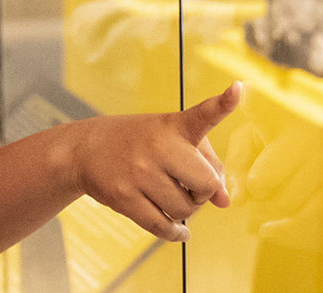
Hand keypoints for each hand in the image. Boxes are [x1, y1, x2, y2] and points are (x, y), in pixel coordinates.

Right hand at [65, 83, 243, 241]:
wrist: (85, 149)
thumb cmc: (140, 143)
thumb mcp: (172, 139)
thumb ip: (208, 165)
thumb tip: (225, 202)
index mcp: (175, 126)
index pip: (203, 114)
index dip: (223, 103)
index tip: (237, 89)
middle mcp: (159, 146)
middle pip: (206, 185)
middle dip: (203, 193)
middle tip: (191, 188)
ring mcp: (140, 172)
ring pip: (184, 210)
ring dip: (184, 212)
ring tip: (172, 198)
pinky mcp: (124, 196)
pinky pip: (162, 226)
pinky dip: (175, 233)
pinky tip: (179, 230)